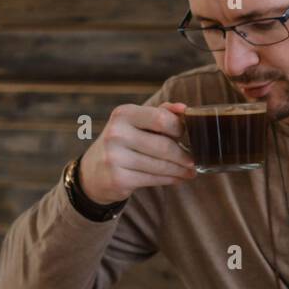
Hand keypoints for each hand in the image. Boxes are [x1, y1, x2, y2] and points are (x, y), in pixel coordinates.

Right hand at [79, 101, 196, 204]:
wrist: (94, 171)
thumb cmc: (123, 141)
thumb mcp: (136, 121)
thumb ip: (161, 112)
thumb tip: (184, 108)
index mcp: (123, 114)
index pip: (162, 119)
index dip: (180, 128)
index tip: (187, 135)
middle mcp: (116, 133)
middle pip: (164, 146)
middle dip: (184, 155)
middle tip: (194, 160)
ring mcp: (114, 157)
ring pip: (161, 166)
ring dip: (180, 170)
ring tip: (190, 172)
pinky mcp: (118, 179)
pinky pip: (153, 180)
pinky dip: (170, 179)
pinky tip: (177, 178)